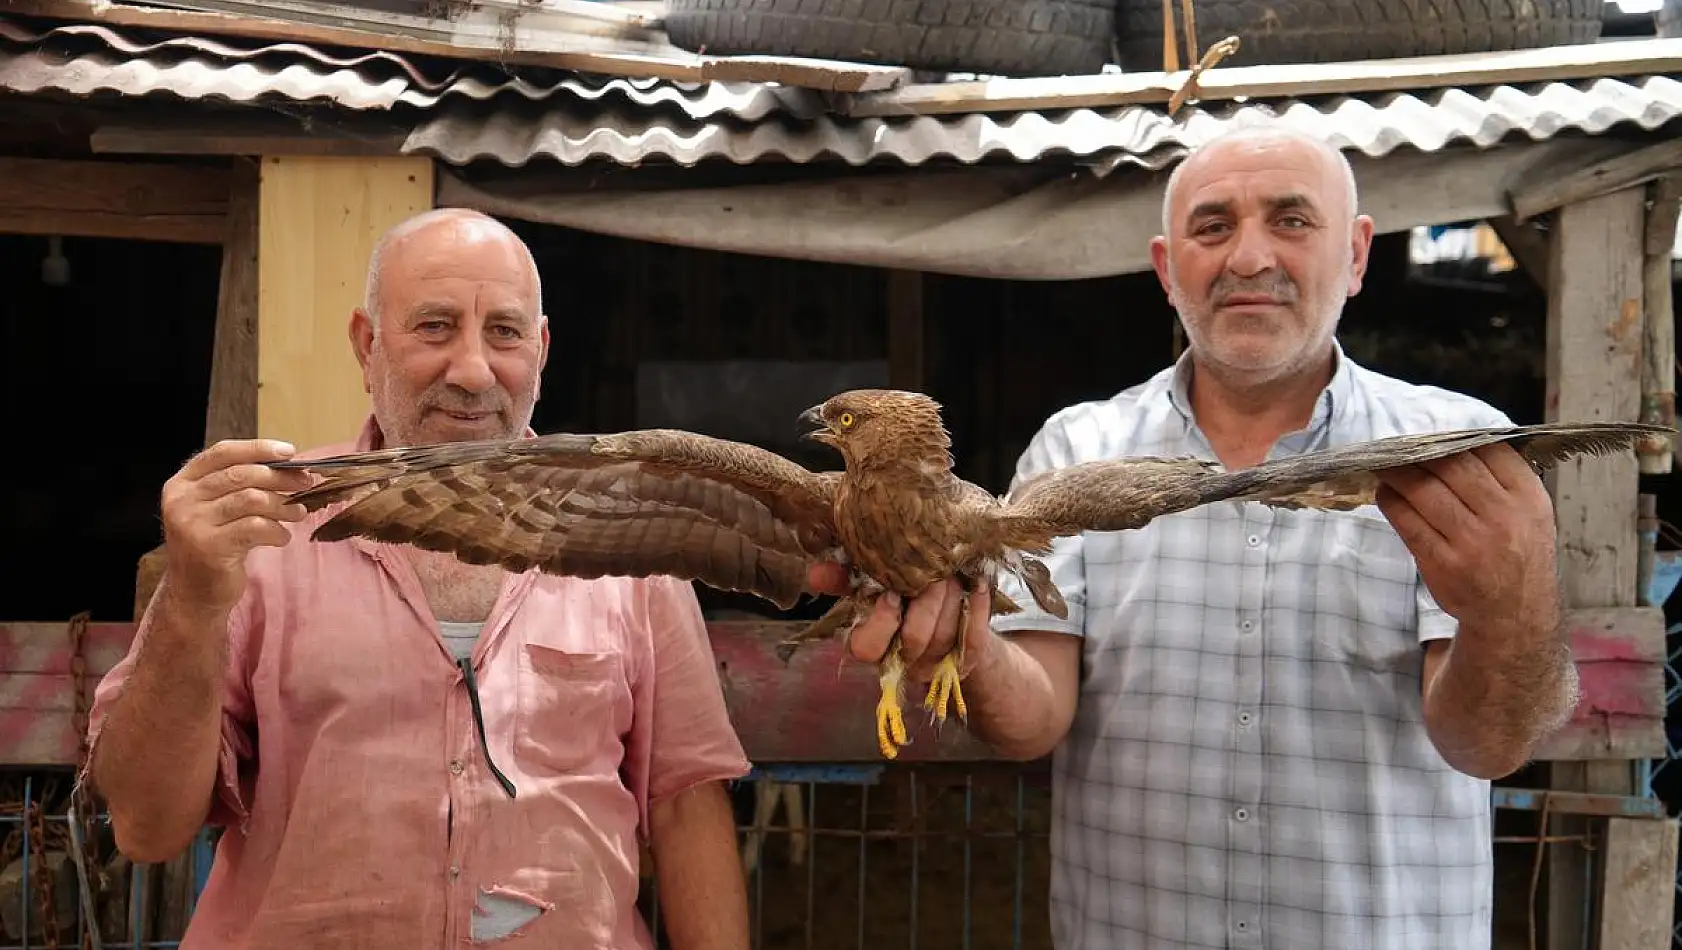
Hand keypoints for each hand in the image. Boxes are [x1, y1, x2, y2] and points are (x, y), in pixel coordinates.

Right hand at [160, 439, 316, 613]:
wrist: (194, 593)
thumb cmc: (214, 545)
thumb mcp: (217, 510)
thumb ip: (240, 486)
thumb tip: (290, 466)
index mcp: (182, 483)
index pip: (221, 452)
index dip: (258, 448)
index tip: (289, 451)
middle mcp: (182, 500)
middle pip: (242, 474)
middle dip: (280, 477)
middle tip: (305, 483)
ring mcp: (192, 524)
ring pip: (252, 499)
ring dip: (283, 505)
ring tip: (298, 513)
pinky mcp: (210, 548)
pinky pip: (257, 528)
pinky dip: (277, 531)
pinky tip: (282, 538)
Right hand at [805, 563, 992, 681]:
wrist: (948, 619)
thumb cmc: (901, 600)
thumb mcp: (869, 588)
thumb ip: (843, 580)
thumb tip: (816, 572)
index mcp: (875, 644)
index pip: (866, 648)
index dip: (881, 622)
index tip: (891, 593)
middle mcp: (905, 660)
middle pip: (914, 639)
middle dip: (926, 602)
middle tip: (932, 572)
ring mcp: (938, 662)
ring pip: (946, 635)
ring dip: (951, 598)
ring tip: (951, 571)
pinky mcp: (968, 658)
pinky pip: (975, 637)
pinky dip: (977, 607)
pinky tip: (976, 583)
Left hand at [1374, 443, 1558, 631]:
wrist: (1515, 614)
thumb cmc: (1516, 554)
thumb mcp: (1529, 512)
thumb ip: (1501, 479)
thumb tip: (1450, 441)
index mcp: (1528, 497)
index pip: (1488, 451)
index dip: (1453, 438)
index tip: (1430, 437)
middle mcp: (1503, 516)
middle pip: (1451, 466)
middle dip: (1419, 452)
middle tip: (1397, 446)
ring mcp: (1472, 541)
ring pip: (1424, 490)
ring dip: (1396, 473)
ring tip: (1384, 465)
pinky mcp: (1443, 563)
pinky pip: (1407, 522)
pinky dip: (1391, 502)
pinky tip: (1386, 494)